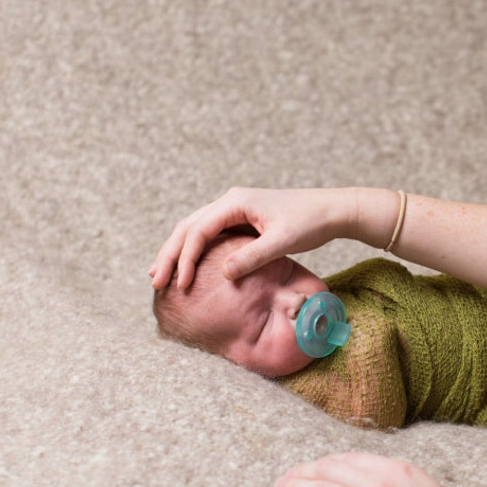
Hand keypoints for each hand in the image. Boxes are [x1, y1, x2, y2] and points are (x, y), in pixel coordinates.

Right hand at [148, 186, 371, 289]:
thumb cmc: (311, 223)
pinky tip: (186, 267)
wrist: (332, 211)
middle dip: (169, 254)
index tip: (180, 284)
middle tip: (154, 280)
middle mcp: (231, 202)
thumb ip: (252, 257)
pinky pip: (210, 235)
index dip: (185, 258)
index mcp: (236, 202)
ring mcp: (235, 210)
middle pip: (188, 227)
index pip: (199, 231)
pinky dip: (194, 250)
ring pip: (195, 229)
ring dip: (177, 251)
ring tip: (158, 273)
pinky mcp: (242, 220)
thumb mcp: (282, 241)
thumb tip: (222, 274)